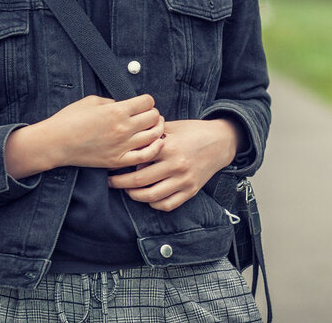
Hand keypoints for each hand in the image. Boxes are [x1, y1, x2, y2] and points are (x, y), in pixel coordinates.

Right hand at [5, 94, 164, 178]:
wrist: (55, 143)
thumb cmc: (70, 119)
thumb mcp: (92, 101)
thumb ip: (114, 102)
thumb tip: (128, 106)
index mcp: (117, 110)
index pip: (148, 102)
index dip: (147, 100)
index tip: (143, 103)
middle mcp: (123, 128)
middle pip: (154, 117)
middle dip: (153, 113)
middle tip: (148, 115)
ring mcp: (122, 146)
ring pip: (154, 136)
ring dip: (157, 129)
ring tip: (153, 127)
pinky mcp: (118, 160)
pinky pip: (145, 156)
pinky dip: (154, 149)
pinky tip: (155, 144)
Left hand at [106, 118, 238, 211]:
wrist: (220, 141)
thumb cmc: (192, 131)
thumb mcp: (171, 127)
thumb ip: (151, 136)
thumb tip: (128, 144)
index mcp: (168, 147)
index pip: (137, 161)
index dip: (120, 164)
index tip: (110, 165)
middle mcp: (176, 165)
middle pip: (140, 181)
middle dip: (120, 183)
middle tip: (111, 181)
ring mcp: (184, 180)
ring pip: (152, 196)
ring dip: (134, 196)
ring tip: (127, 190)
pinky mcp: (191, 191)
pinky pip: (168, 204)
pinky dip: (154, 204)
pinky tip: (147, 197)